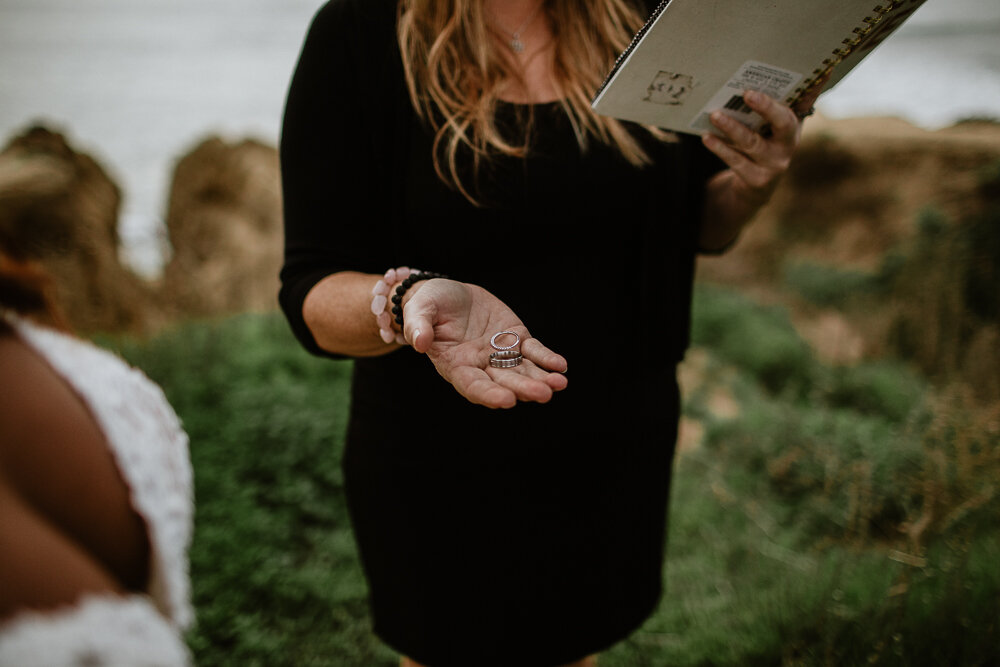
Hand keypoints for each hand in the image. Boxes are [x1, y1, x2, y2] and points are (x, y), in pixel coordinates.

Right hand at [399, 279, 567, 408]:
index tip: (507, 401)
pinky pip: (533, 351)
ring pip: (523, 370)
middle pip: (504, 382)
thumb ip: (418, 326)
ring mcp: (500, 353)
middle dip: (523, 389)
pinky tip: (560, 366)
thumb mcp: (419, 310)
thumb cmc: (428, 304)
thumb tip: (418, 342)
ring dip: (541, 378)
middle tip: (544, 394)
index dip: (489, 394)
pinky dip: (547, 358)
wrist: (447, 293)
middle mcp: (480, 365)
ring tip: (558, 384)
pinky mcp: (515, 338)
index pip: (472, 385)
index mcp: (455, 365)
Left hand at [701, 78, 825, 205]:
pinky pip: (736, 161)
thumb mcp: (773, 124)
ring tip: (714, 115)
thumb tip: (794, 72)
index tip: (763, 87)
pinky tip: (707, 137)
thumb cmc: (764, 143)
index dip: (789, 96)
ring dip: (732, 127)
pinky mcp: (757, 179)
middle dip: (765, 107)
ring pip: (752, 143)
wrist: (758, 183)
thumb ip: (777, 102)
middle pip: (782, 124)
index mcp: (794, 126)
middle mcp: (789, 145)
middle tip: (745, 93)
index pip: (797, 107)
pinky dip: (720, 148)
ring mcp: (774, 164)